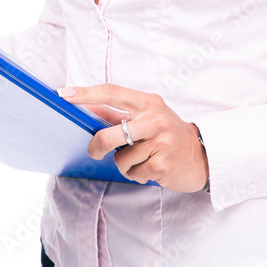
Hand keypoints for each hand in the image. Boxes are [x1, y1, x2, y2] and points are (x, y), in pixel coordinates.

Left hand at [58, 83, 208, 192]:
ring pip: (120, 159)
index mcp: (147, 102)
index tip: (63, 94)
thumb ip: (119, 115)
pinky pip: (133, 172)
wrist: (203, 156)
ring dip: (126, 164)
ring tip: (142, 160)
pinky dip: (137, 174)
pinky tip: (151, 169)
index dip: (85, 93)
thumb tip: (87, 110)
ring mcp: (160, 141)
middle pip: (109, 133)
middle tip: (94, 151)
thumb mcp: (148, 117)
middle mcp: (155, 118)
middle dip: (96, 146)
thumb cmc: (168, 135)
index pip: (111, 92)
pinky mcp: (162, 163)